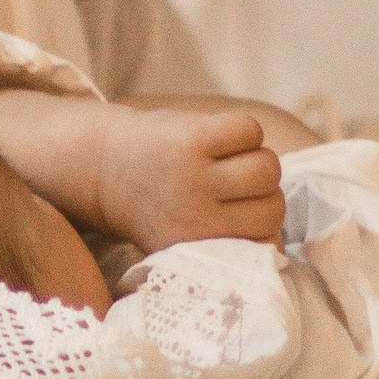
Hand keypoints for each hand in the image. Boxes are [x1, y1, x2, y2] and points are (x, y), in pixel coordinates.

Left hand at [94, 101, 293, 253]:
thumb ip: (229, 244)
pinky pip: (250, 130)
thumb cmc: (157, 204)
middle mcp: (196, 215)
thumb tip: (278, 248)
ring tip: (228, 158)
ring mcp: (192, 174)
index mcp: (197, 246)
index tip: (242, 210)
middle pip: (274, 203)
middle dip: (263, 191)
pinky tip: (218, 136)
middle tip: (235, 182)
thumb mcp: (185, 239)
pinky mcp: (189, 136)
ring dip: (256, 157)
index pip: (268, 237)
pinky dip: (243, 130)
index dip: (263, 220)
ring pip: (268, 166)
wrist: (99, 168)